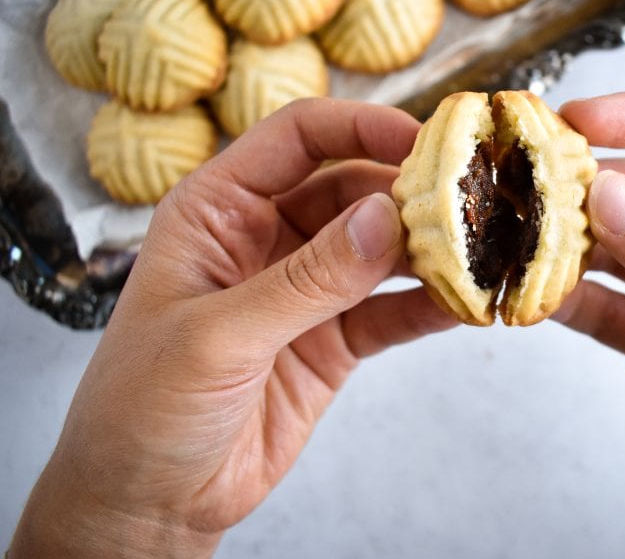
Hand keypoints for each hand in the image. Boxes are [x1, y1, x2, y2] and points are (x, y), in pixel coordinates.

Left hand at [10, 99, 456, 558]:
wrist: (150, 498)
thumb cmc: (144, 406)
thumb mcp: (218, 337)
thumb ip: (306, 279)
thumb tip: (385, 217)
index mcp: (218, 211)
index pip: (296, 139)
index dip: (360, 127)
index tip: (423, 138)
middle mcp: (266, 238)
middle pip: (352, 188)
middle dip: (408, 192)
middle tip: (466, 200)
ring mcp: (305, 290)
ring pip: (379, 249)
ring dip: (427, 249)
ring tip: (480, 248)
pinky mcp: (334, 340)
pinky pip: (391, 311)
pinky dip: (428, 305)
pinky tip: (466, 303)